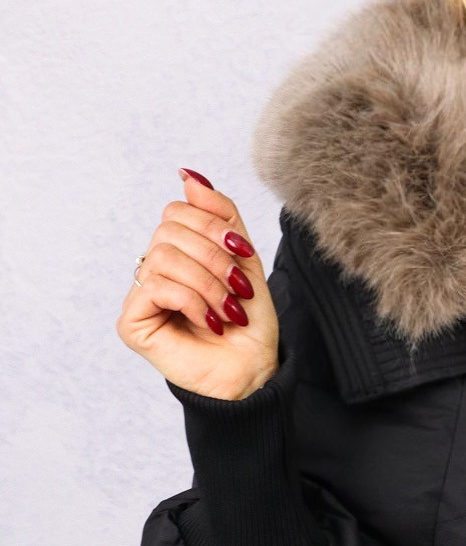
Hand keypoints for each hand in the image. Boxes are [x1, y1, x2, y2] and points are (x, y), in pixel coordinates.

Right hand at [116, 170, 278, 400]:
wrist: (254, 369)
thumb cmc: (249, 322)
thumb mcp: (243, 259)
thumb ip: (220, 216)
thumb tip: (188, 175)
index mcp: (178, 253)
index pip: (178, 211)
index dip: (213, 226)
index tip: (244, 255)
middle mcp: (153, 270)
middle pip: (169, 230)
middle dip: (214, 257)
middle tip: (239, 288)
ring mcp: (140, 296)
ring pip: (163, 256)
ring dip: (208, 283)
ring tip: (228, 311)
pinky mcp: (132, 322)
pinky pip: (156, 287)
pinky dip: (192, 302)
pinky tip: (212, 322)